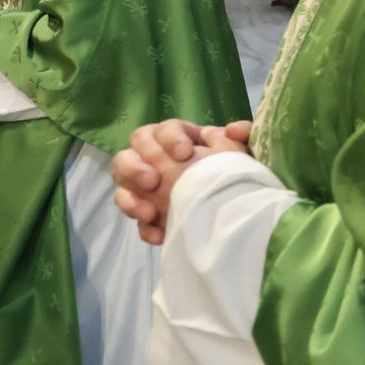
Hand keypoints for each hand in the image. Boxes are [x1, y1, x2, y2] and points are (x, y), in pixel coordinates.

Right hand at [113, 120, 253, 243]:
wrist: (235, 203)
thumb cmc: (234, 168)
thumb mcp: (241, 150)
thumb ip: (243, 134)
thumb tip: (234, 129)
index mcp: (176, 137)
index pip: (162, 129)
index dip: (169, 139)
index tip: (185, 154)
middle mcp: (153, 158)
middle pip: (127, 154)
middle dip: (136, 167)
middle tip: (154, 182)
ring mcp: (145, 186)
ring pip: (121, 185)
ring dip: (130, 199)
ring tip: (150, 213)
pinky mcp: (148, 212)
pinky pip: (135, 219)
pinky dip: (145, 227)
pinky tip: (161, 235)